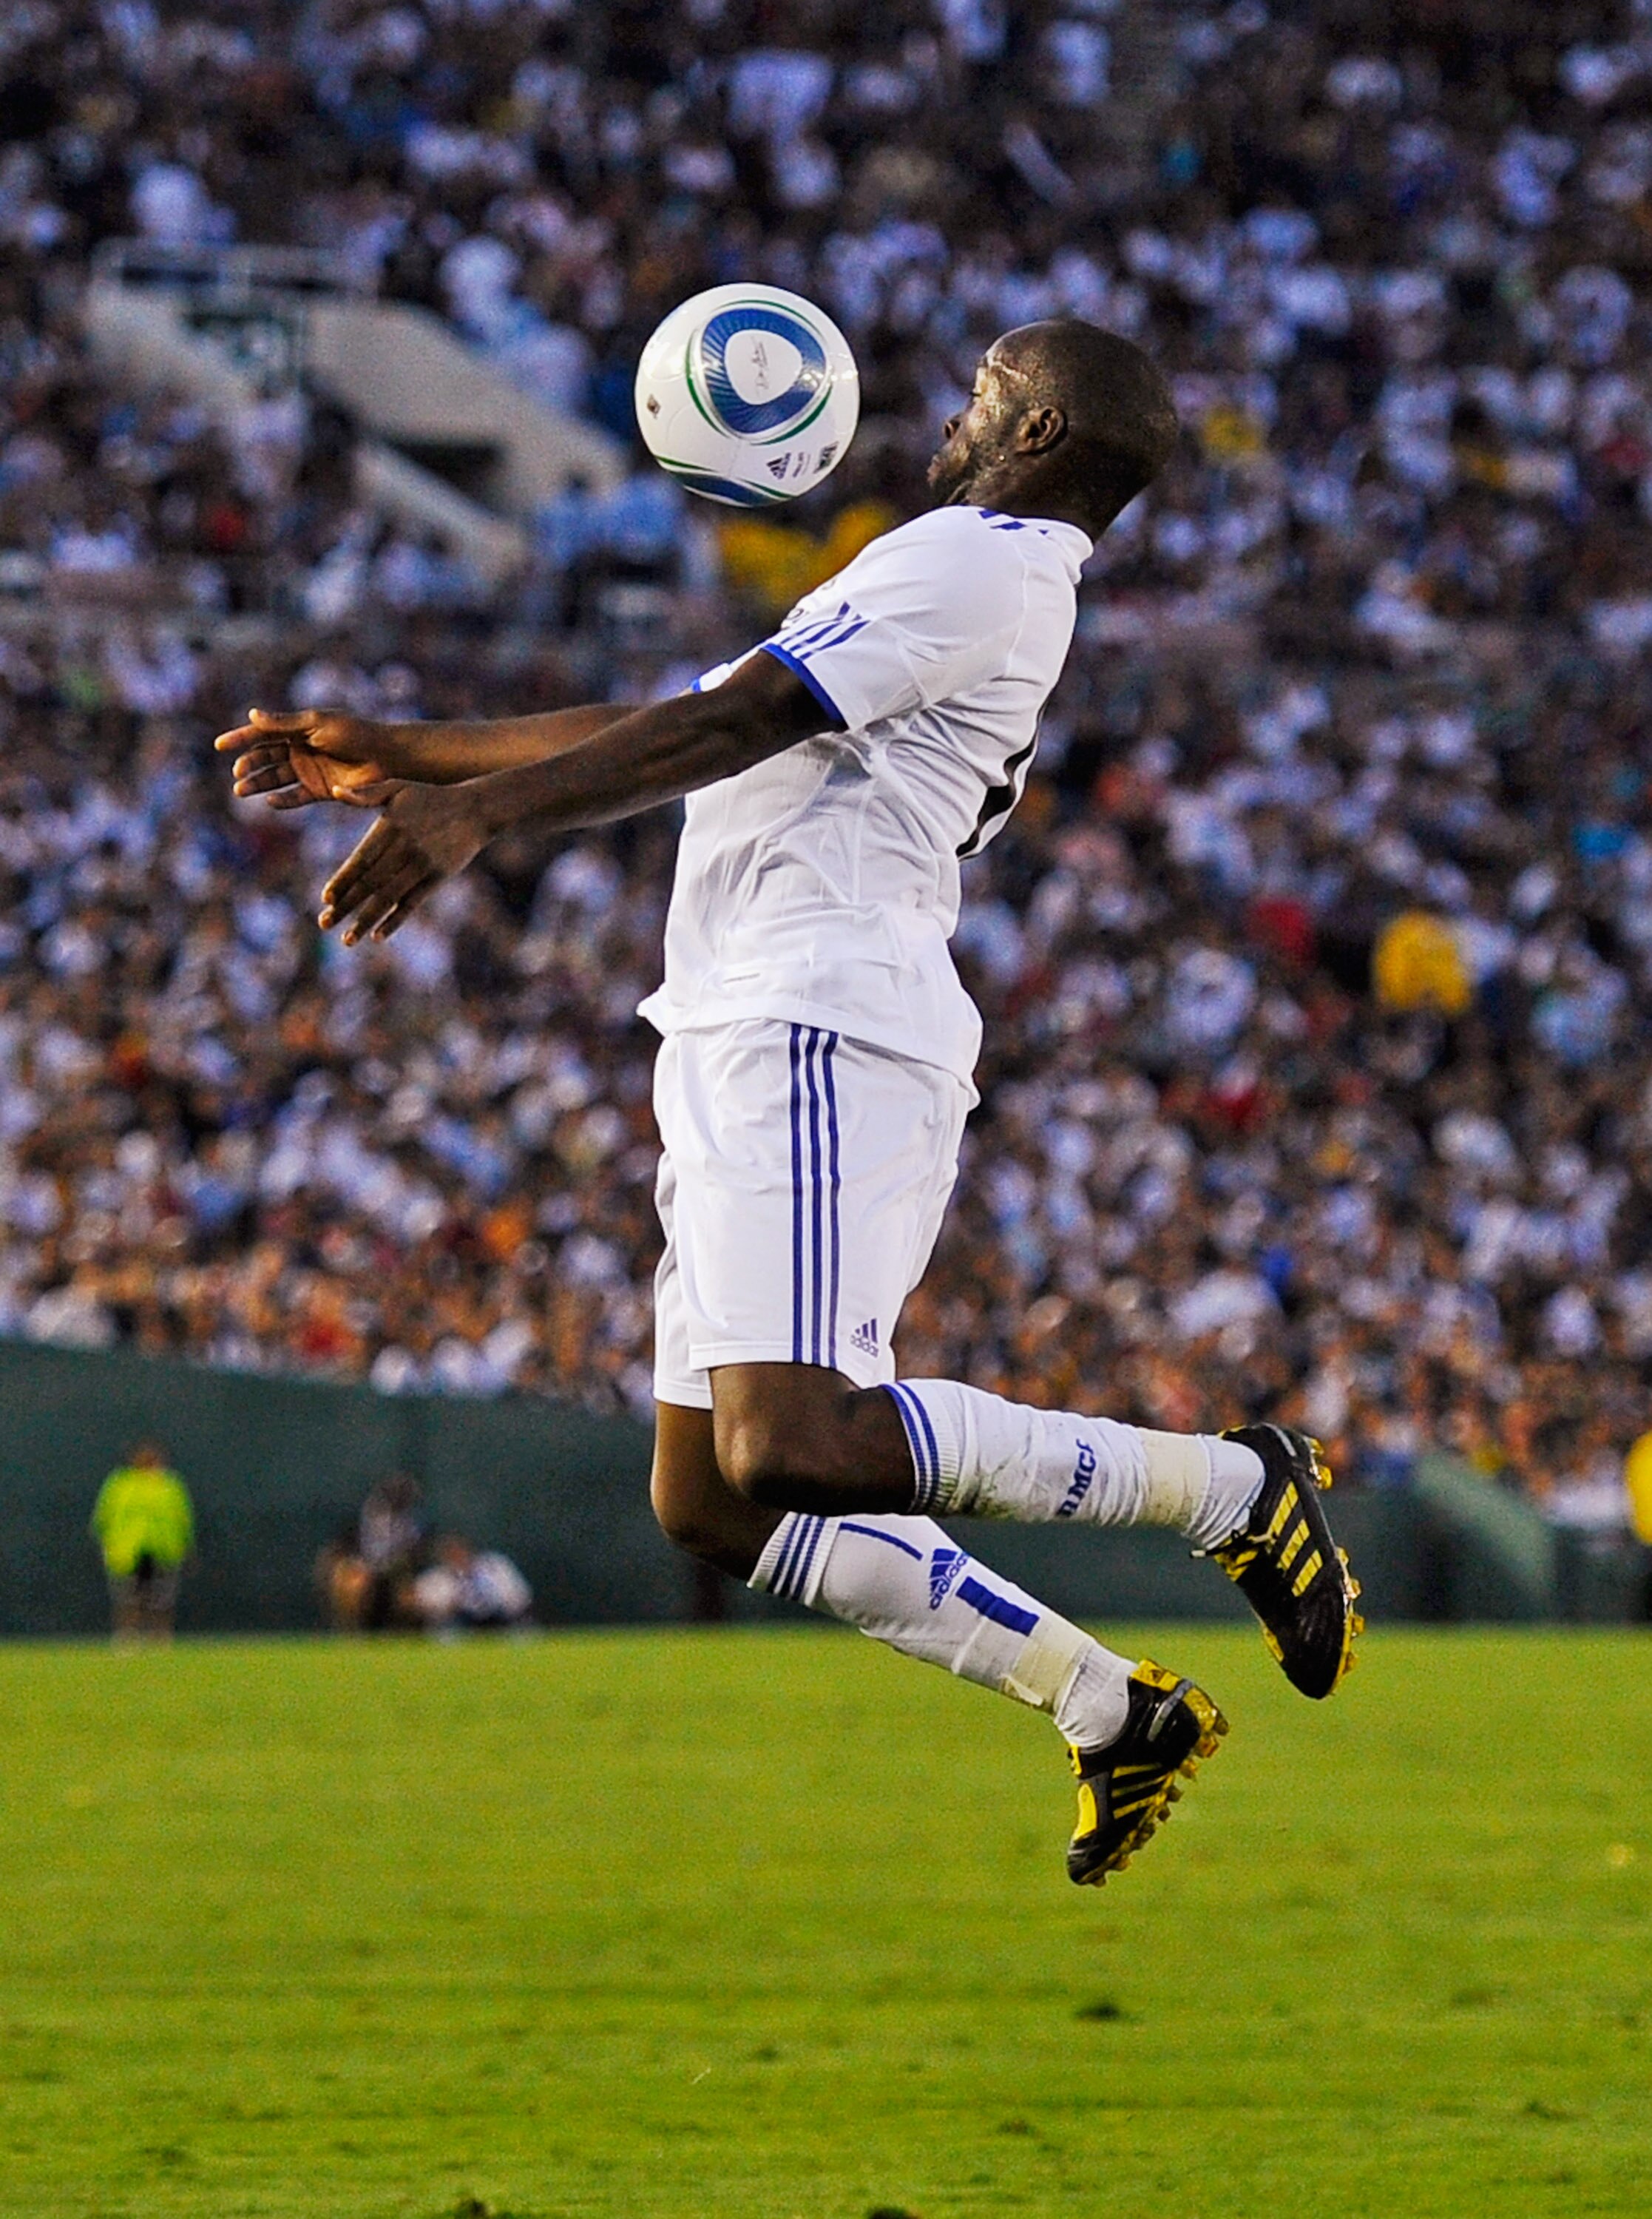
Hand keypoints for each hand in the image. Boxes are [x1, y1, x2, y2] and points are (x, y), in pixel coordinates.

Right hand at [214, 706, 405, 809]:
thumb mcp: (317, 724)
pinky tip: (269, 801)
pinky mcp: (320, 789)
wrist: (385, 755)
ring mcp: (309, 770)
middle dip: (249, 765)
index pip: (262, 733)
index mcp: (297, 728)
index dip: (240, 738)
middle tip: (237, 773)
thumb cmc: (354, 733)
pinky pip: (296, 797)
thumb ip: (284, 723)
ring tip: (241, 790)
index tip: (220, 746)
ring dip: (258, 783)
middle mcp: (300, 749)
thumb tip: (252, 715)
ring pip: (276, 778)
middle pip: (266, 757)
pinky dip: (282, 800)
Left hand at [318, 783, 488, 942]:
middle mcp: (404, 848)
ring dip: (365, 921)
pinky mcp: (438, 877)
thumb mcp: (398, 788)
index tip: (326, 899)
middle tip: (324, 923)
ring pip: (388, 898)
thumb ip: (365, 794)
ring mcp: (422, 864)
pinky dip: (394, 921)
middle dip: (345, 906)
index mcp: (390, 827)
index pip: (360, 860)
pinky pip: (412, 903)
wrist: (475, 809)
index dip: (342, 881)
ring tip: (347, 939)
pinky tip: (378, 936)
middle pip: (369, 883)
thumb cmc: (431, 798)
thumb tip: (334, 791)